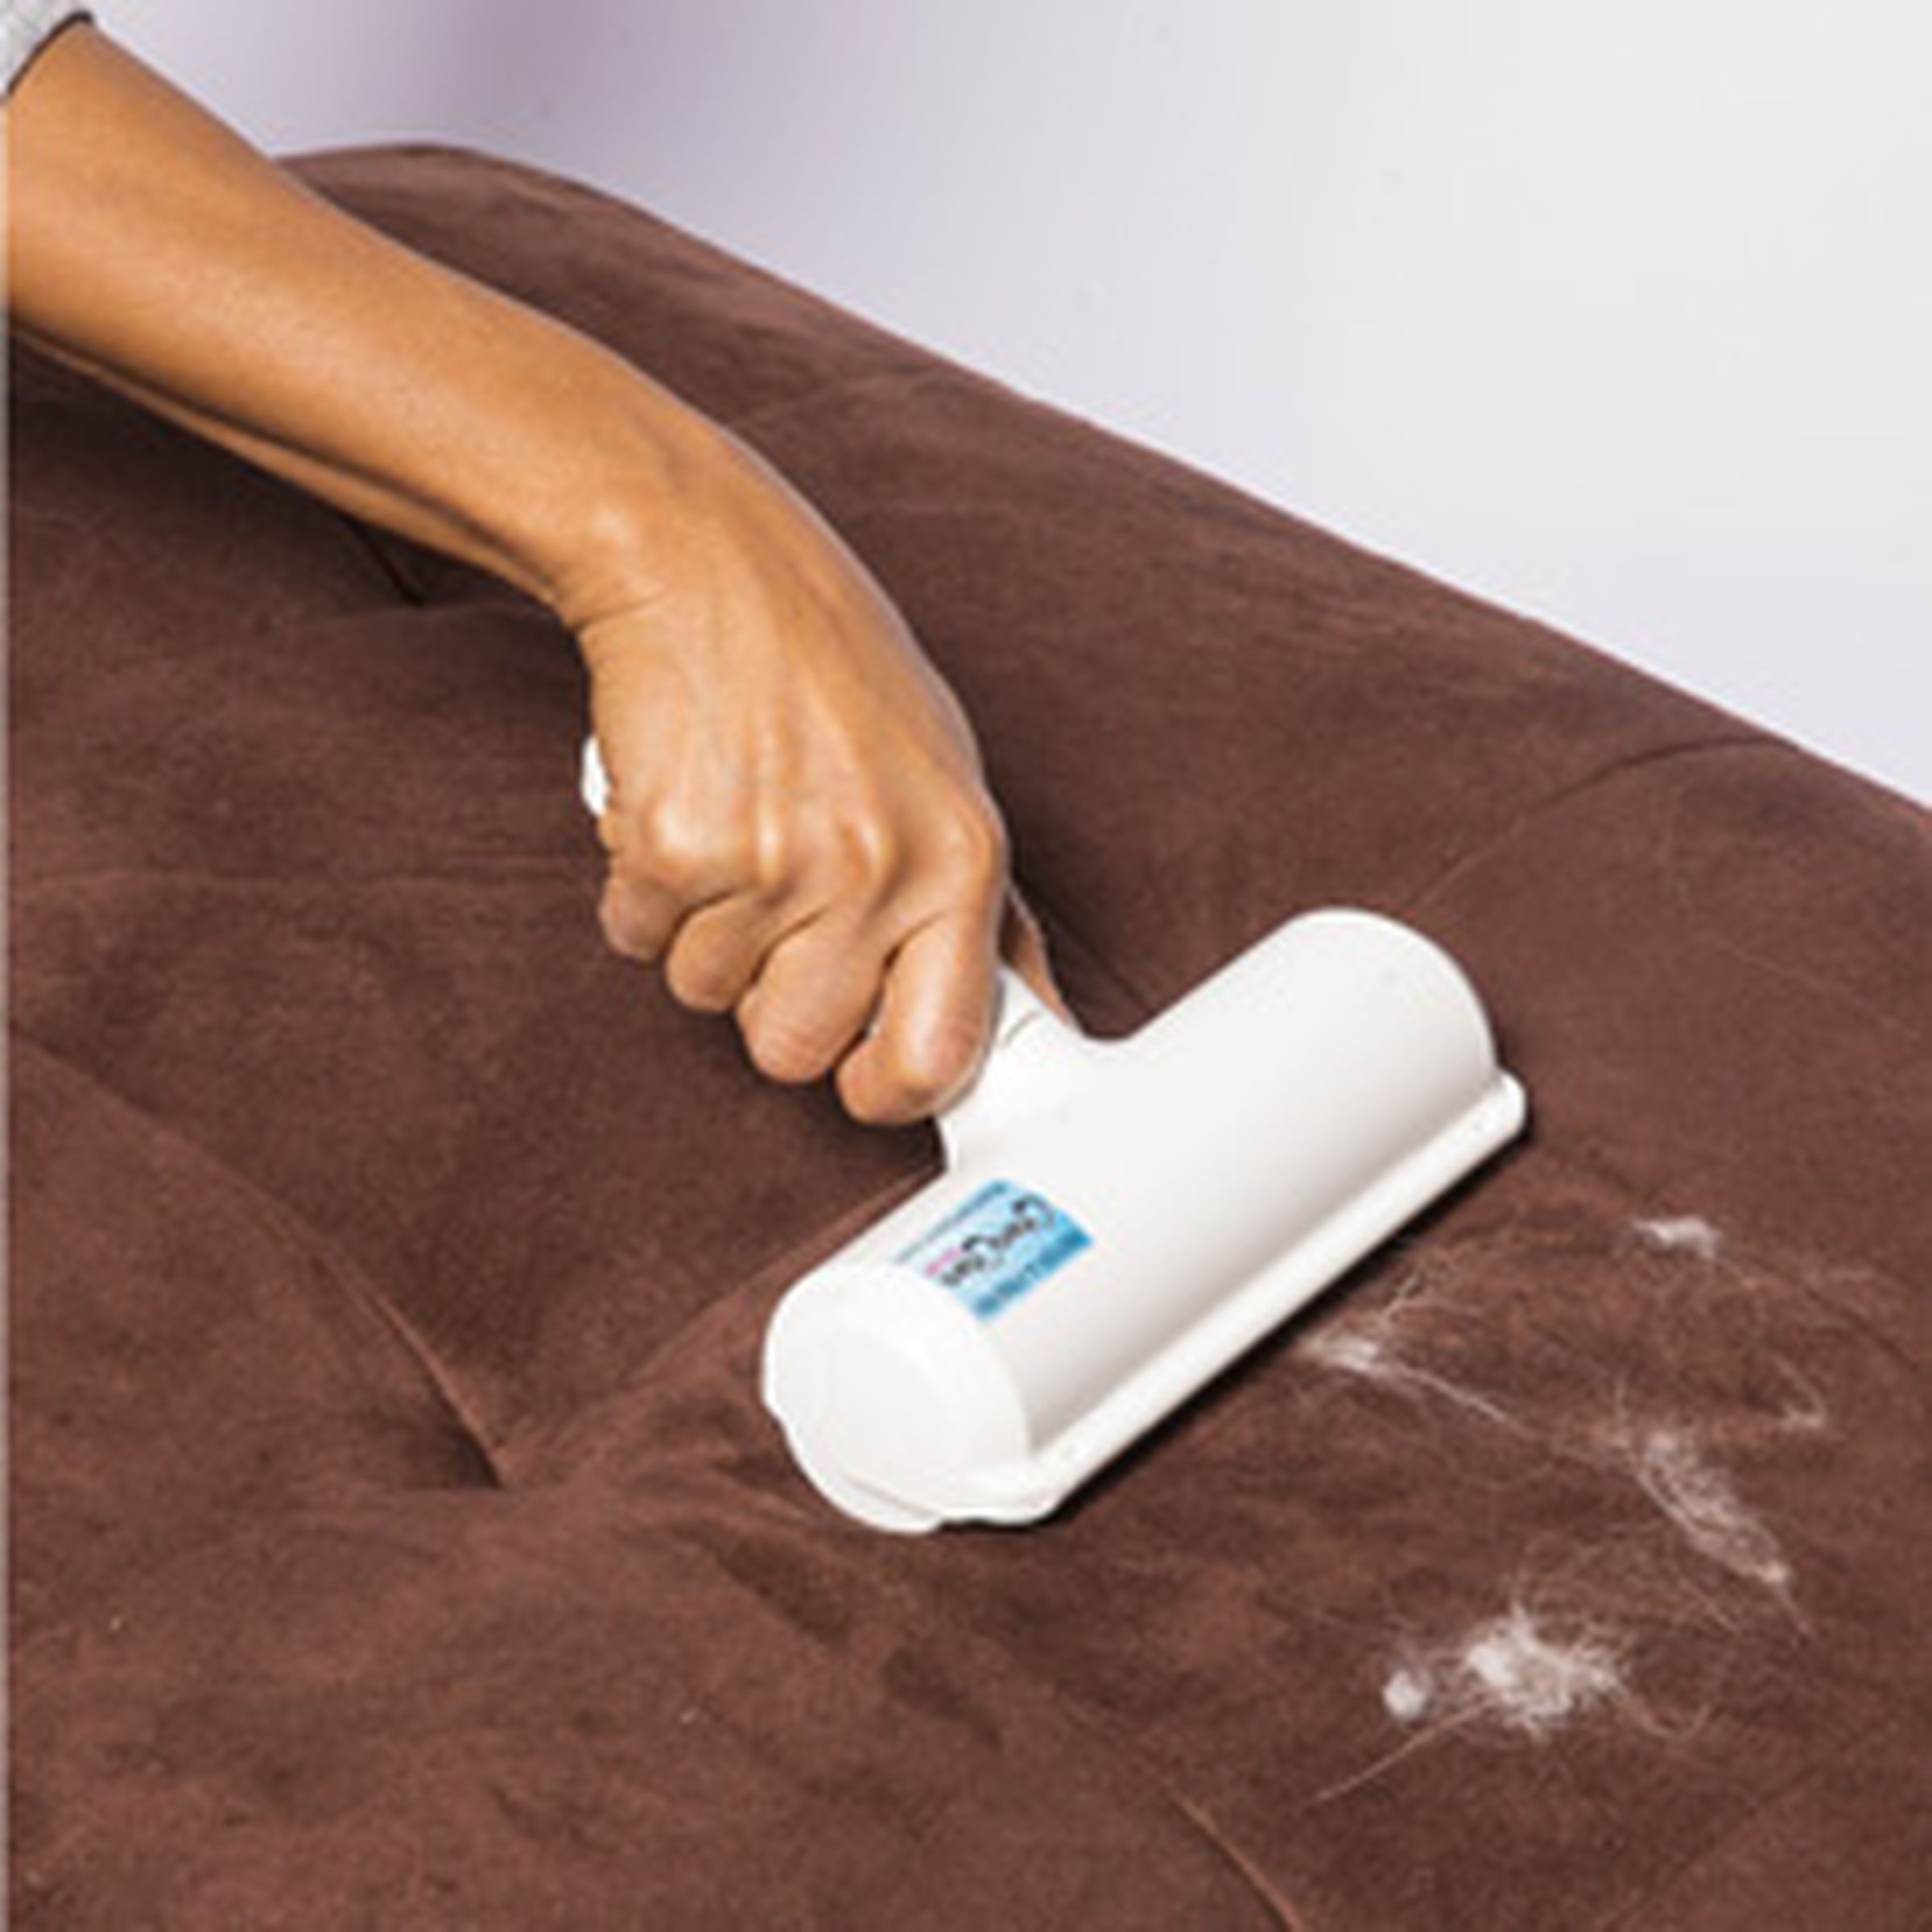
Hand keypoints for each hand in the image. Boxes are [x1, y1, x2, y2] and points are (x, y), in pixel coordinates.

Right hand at [579, 431, 1056, 1124]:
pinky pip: (637, 937)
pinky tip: (677, 801)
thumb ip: (985, 916)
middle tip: (774, 897)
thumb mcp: (947, 779)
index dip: (885, 1087)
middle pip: (795, 1053)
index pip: (939, 1058)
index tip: (860, 1071)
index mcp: (963, 861)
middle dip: (770, 998)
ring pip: (707, 997)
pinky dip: (641, 889)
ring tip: (732, 822)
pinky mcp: (671, 846)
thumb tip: (1042, 1027)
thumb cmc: (832, 670)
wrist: (706, 556)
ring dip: (703, 931)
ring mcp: (771, 861)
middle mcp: (876, 869)